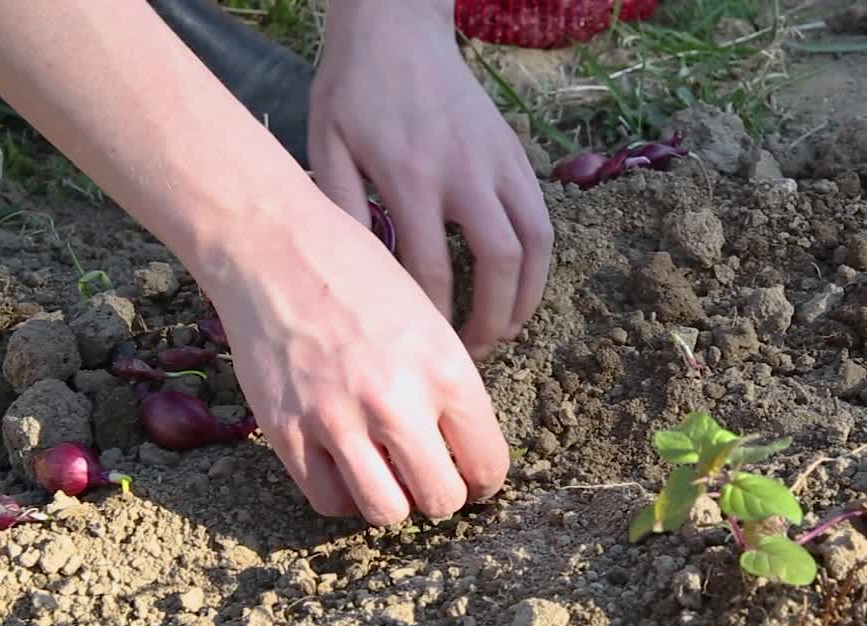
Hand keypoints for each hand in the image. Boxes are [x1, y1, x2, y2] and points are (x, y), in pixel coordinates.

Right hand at [210, 198, 509, 525]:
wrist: (277, 247)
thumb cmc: (361, 277)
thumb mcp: (431, 323)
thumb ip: (448, 390)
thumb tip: (461, 454)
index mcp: (446, 371)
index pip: (487, 464)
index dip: (484, 481)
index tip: (474, 477)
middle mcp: (396, 402)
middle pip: (441, 500)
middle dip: (443, 497)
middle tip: (432, 479)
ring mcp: (337, 420)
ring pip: (386, 513)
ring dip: (395, 502)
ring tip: (390, 476)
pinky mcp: (287, 431)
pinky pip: (329, 500)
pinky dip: (345, 494)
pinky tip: (348, 467)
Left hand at [308, 0, 552, 358]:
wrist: (397, 27)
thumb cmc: (353, 89)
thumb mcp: (326, 146)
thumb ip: (343, 211)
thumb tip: (361, 279)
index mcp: (411, 176)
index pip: (432, 269)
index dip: (434, 319)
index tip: (425, 348)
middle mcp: (465, 173)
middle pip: (499, 263)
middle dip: (492, 319)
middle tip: (476, 352)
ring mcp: (499, 162)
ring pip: (535, 242)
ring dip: (528, 295)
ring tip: (509, 328)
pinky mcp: (516, 154)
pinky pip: (540, 218)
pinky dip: (538, 261)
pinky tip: (520, 285)